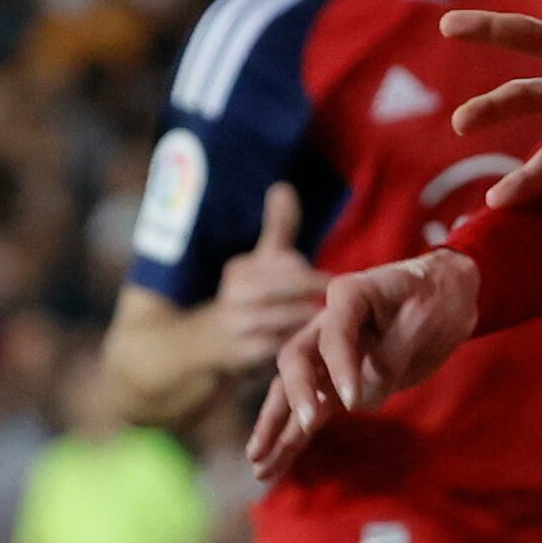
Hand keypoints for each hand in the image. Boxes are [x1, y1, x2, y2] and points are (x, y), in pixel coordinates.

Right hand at [202, 186, 323, 382]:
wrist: (202, 346)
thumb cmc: (246, 298)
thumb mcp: (258, 262)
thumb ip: (277, 228)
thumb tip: (283, 187)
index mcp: (240, 269)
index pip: (279, 262)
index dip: (303, 272)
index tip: (328, 279)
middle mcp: (235, 293)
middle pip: (280, 288)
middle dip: (309, 290)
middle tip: (339, 296)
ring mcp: (238, 325)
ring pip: (282, 318)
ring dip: (308, 317)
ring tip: (336, 319)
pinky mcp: (244, 355)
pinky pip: (278, 347)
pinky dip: (299, 343)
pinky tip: (321, 345)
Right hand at [248, 248, 484, 478]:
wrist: (446, 296)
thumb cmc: (435, 299)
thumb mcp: (422, 320)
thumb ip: (389, 356)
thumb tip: (358, 400)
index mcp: (349, 295)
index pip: (334, 336)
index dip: (341, 368)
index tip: (353, 403)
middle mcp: (326, 324)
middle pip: (296, 361)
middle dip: (295, 397)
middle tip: (305, 427)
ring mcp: (325, 354)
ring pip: (291, 391)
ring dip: (276, 428)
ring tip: (259, 466)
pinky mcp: (335, 381)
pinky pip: (308, 410)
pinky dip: (291, 437)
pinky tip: (273, 464)